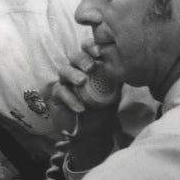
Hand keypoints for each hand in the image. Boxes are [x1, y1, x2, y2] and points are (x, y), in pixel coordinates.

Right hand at [50, 40, 120, 169]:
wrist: (94, 133)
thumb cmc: (103, 111)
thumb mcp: (114, 94)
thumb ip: (116, 79)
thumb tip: (124, 64)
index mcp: (90, 67)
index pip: (87, 49)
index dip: (91, 46)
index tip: (100, 51)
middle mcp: (76, 71)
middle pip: (75, 57)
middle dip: (82, 59)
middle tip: (91, 67)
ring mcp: (65, 83)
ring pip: (63, 70)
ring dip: (73, 74)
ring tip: (82, 82)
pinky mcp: (56, 96)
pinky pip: (60, 92)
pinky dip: (71, 99)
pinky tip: (81, 108)